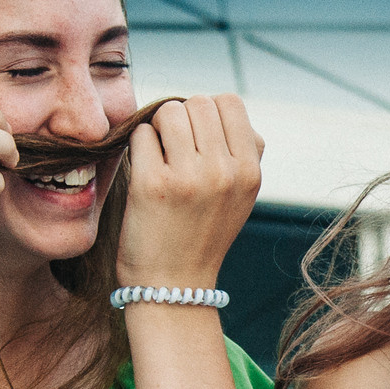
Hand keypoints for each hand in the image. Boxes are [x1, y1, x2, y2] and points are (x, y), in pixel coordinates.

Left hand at [115, 96, 264, 289]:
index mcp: (251, 172)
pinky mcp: (152, 184)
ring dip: (159, 128)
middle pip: (199, 102)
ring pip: (169, 111)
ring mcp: (189, 177)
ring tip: (161, 157)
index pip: (231, 102)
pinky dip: (139, 147)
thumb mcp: (241, 195)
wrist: (174, 286)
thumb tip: (222, 108)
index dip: (210, 113)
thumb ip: (243, 151)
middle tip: (175, 149)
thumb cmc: (202, 233)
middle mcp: (225, 172)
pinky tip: (144, 171)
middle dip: (183, 118)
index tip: (199, 138)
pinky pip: (142, 133)